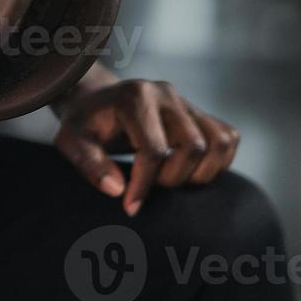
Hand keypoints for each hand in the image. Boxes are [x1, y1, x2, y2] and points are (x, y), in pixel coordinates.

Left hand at [54, 79, 239, 215]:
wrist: (95, 101)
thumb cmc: (84, 125)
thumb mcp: (72, 142)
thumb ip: (90, 165)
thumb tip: (118, 190)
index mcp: (134, 98)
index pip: (153, 149)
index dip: (144, 184)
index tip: (130, 206)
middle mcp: (165, 94)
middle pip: (193, 146)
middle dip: (174, 178)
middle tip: (151, 186)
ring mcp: (185, 102)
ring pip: (218, 142)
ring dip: (202, 172)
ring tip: (173, 179)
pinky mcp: (198, 112)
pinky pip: (227, 138)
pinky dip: (219, 162)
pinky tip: (190, 172)